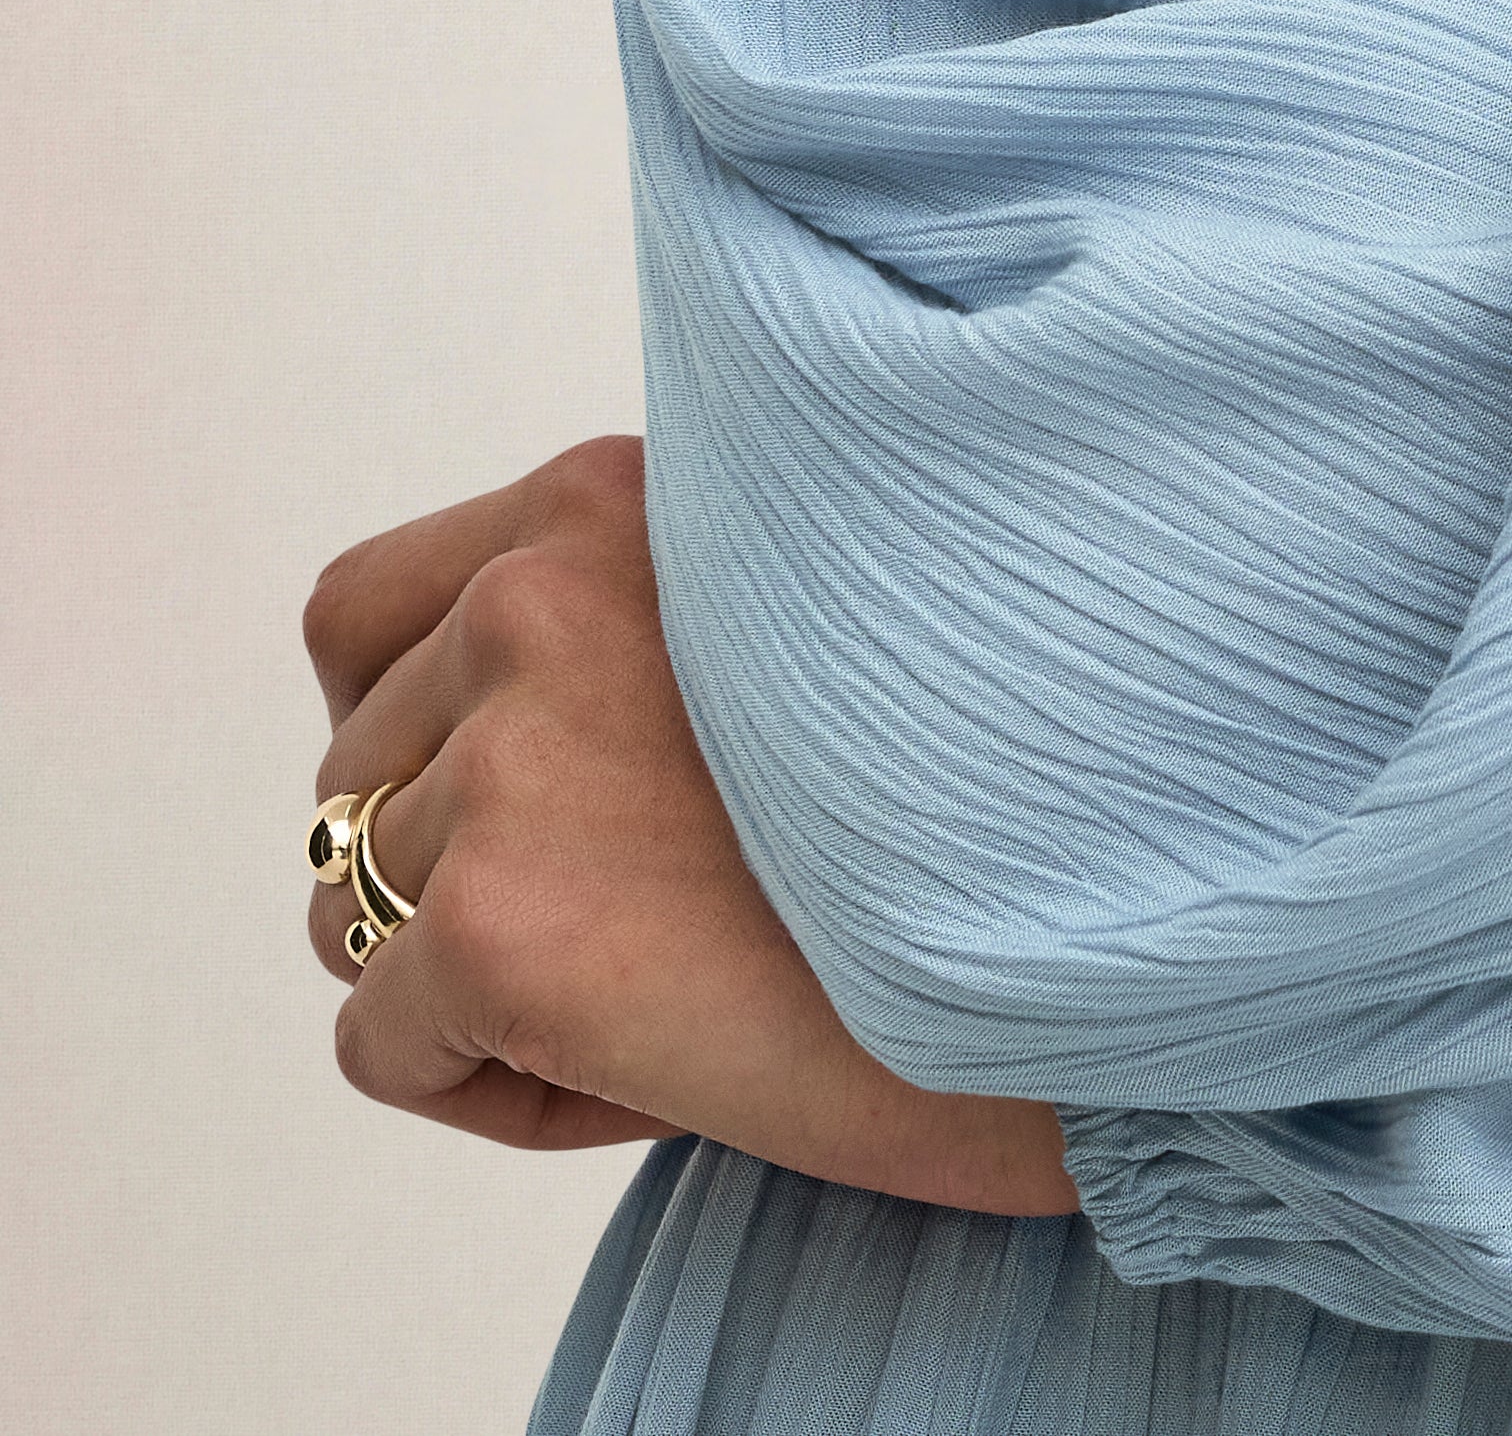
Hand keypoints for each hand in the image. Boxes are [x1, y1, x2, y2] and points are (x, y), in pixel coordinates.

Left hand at [300, 436, 1073, 1215]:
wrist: (1091, 914)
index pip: (366, 612)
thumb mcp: (812, 606)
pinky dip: (489, 1087)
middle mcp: (536, 589)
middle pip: (351, 781)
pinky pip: (384, 1047)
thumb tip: (486, 750)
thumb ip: (643, 621)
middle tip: (632, 922)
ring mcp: (506, 750)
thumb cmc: (993, 780)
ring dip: (483, 985)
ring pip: (355, 917)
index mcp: (617, 493)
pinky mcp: (489, 916)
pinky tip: (649, 1065)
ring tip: (669, 994)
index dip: (419, 731)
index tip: (542, 803)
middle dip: (456, 872)